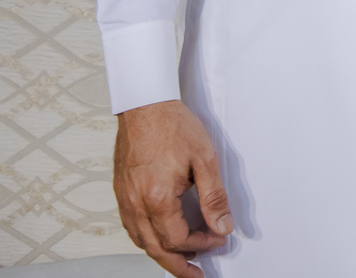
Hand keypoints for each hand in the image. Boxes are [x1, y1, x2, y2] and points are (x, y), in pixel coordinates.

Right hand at [112, 99, 231, 277]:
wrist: (145, 106)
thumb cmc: (173, 127)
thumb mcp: (205, 160)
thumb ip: (214, 198)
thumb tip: (223, 226)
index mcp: (157, 199)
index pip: (179, 239)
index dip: (201, 244)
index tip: (218, 239)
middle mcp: (136, 204)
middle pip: (155, 249)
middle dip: (177, 265)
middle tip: (195, 274)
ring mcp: (125, 200)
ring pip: (141, 241)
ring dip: (161, 254)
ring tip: (181, 260)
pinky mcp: (121, 192)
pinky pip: (132, 227)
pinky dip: (147, 239)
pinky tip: (160, 237)